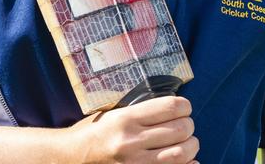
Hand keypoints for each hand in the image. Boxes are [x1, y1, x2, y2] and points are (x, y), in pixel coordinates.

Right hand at [65, 96, 198, 163]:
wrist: (72, 159)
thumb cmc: (93, 134)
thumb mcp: (111, 115)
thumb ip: (139, 112)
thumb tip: (172, 108)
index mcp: (125, 119)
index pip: (170, 107)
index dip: (184, 106)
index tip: (184, 108)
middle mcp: (131, 141)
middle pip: (181, 129)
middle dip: (189, 125)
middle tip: (186, 125)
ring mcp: (136, 163)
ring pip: (182, 152)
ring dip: (191, 146)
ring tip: (188, 143)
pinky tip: (187, 160)